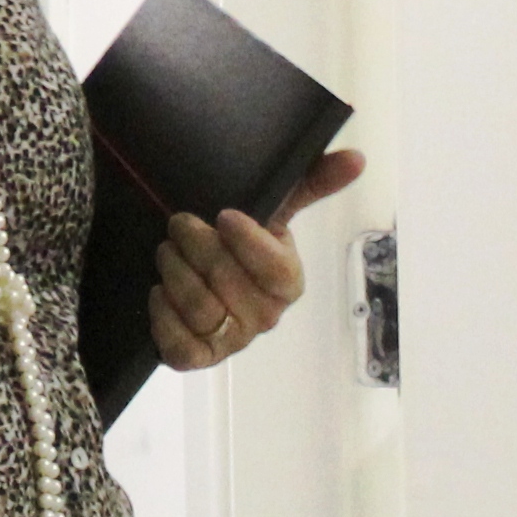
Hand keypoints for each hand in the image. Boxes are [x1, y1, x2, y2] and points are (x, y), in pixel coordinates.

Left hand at [154, 150, 352, 370]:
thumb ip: (310, 181)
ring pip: (200, 309)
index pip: (277, 270)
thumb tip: (357, 158)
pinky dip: (162, 315)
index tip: (223, 215)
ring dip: (173, 272)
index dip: (248, 243)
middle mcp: (265, 316)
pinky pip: (179, 347)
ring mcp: (232, 341)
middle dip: (194, 245)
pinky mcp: (196, 357)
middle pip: (227, 281)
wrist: (198, 276)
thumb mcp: (271, 207)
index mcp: (287, 282)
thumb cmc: (238, 241)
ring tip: (166, 251)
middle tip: (179, 224)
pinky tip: (159, 291)